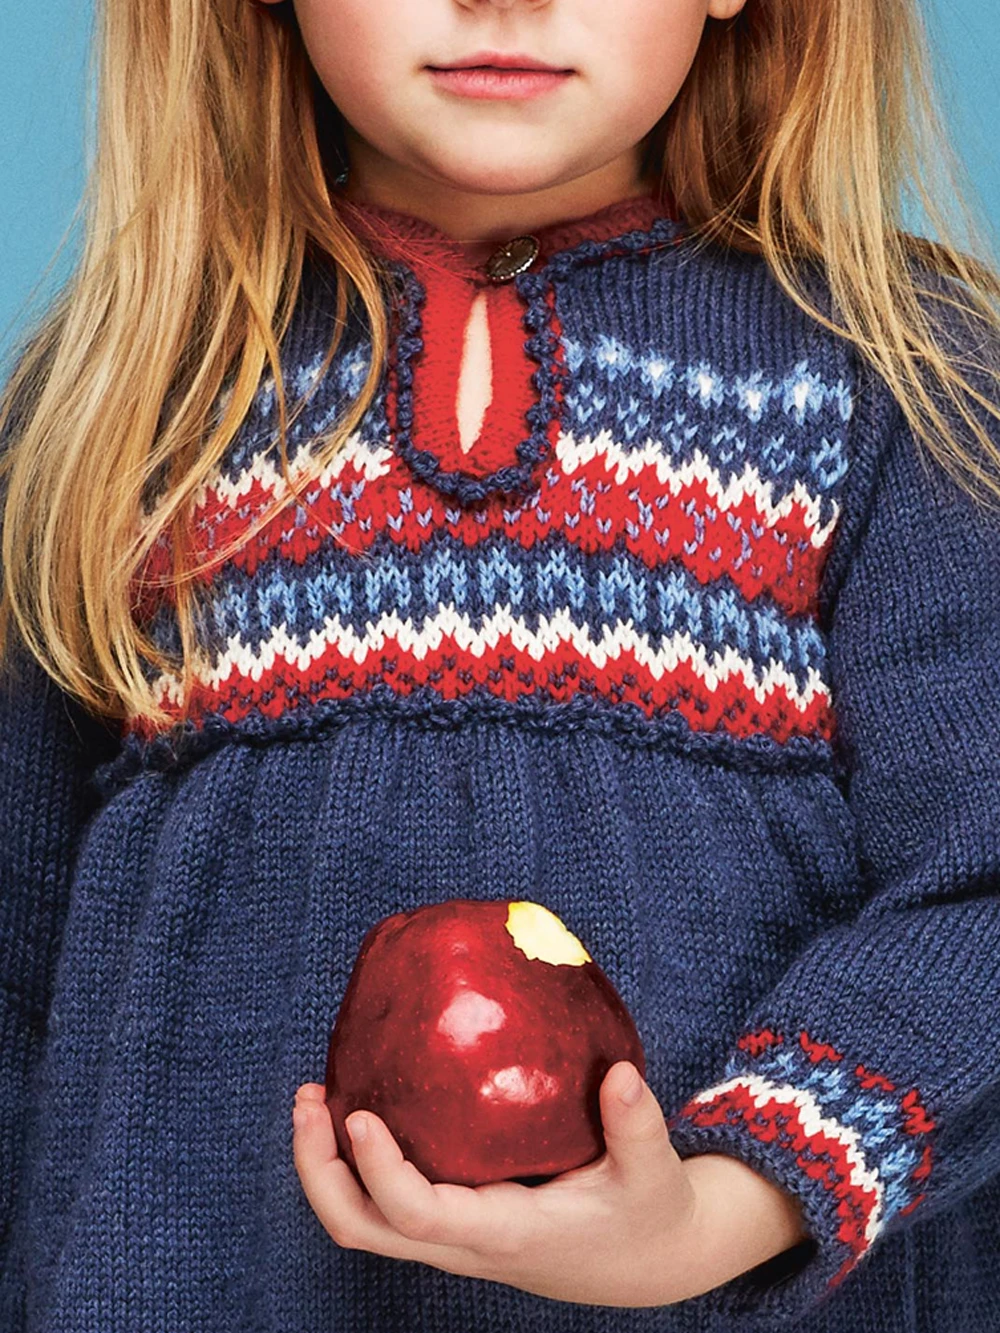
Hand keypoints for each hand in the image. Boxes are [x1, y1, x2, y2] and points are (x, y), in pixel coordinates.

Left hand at [292, 1061, 774, 1307]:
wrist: (645, 1260)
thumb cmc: (646, 1212)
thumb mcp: (653, 1173)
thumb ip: (637, 1125)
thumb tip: (619, 1074)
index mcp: (506, 1234)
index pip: (420, 1217)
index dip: (381, 1172)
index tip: (360, 1115)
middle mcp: (464, 1243)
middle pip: (362, 1228)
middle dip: (319, 1170)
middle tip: (309, 1097)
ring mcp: (451, 1236)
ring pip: (362, 1221)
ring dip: (325, 1165)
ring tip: (315, 1095)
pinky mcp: (451, 1220)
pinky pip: (384, 1201)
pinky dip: (355, 1161)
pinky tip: (362, 1102)